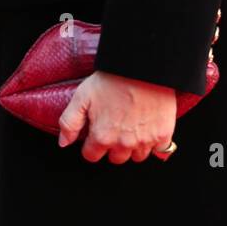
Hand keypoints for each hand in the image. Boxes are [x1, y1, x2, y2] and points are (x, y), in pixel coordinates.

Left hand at [57, 70, 176, 163]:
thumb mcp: (81, 96)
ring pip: (136, 156)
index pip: (92, 156)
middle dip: (112, 147)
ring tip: (132, 127)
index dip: (91, 145)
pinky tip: (149, 129)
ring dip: (133, 147)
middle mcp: (123, 144)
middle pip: (116, 158)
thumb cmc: (112, 79)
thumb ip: (69, 122)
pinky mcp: (163, 135)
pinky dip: (154, 143)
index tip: (95, 134)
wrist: (142, 67)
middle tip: (114, 127)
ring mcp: (144, 141)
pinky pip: (158, 150)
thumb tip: (63, 143)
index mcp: (102, 136)